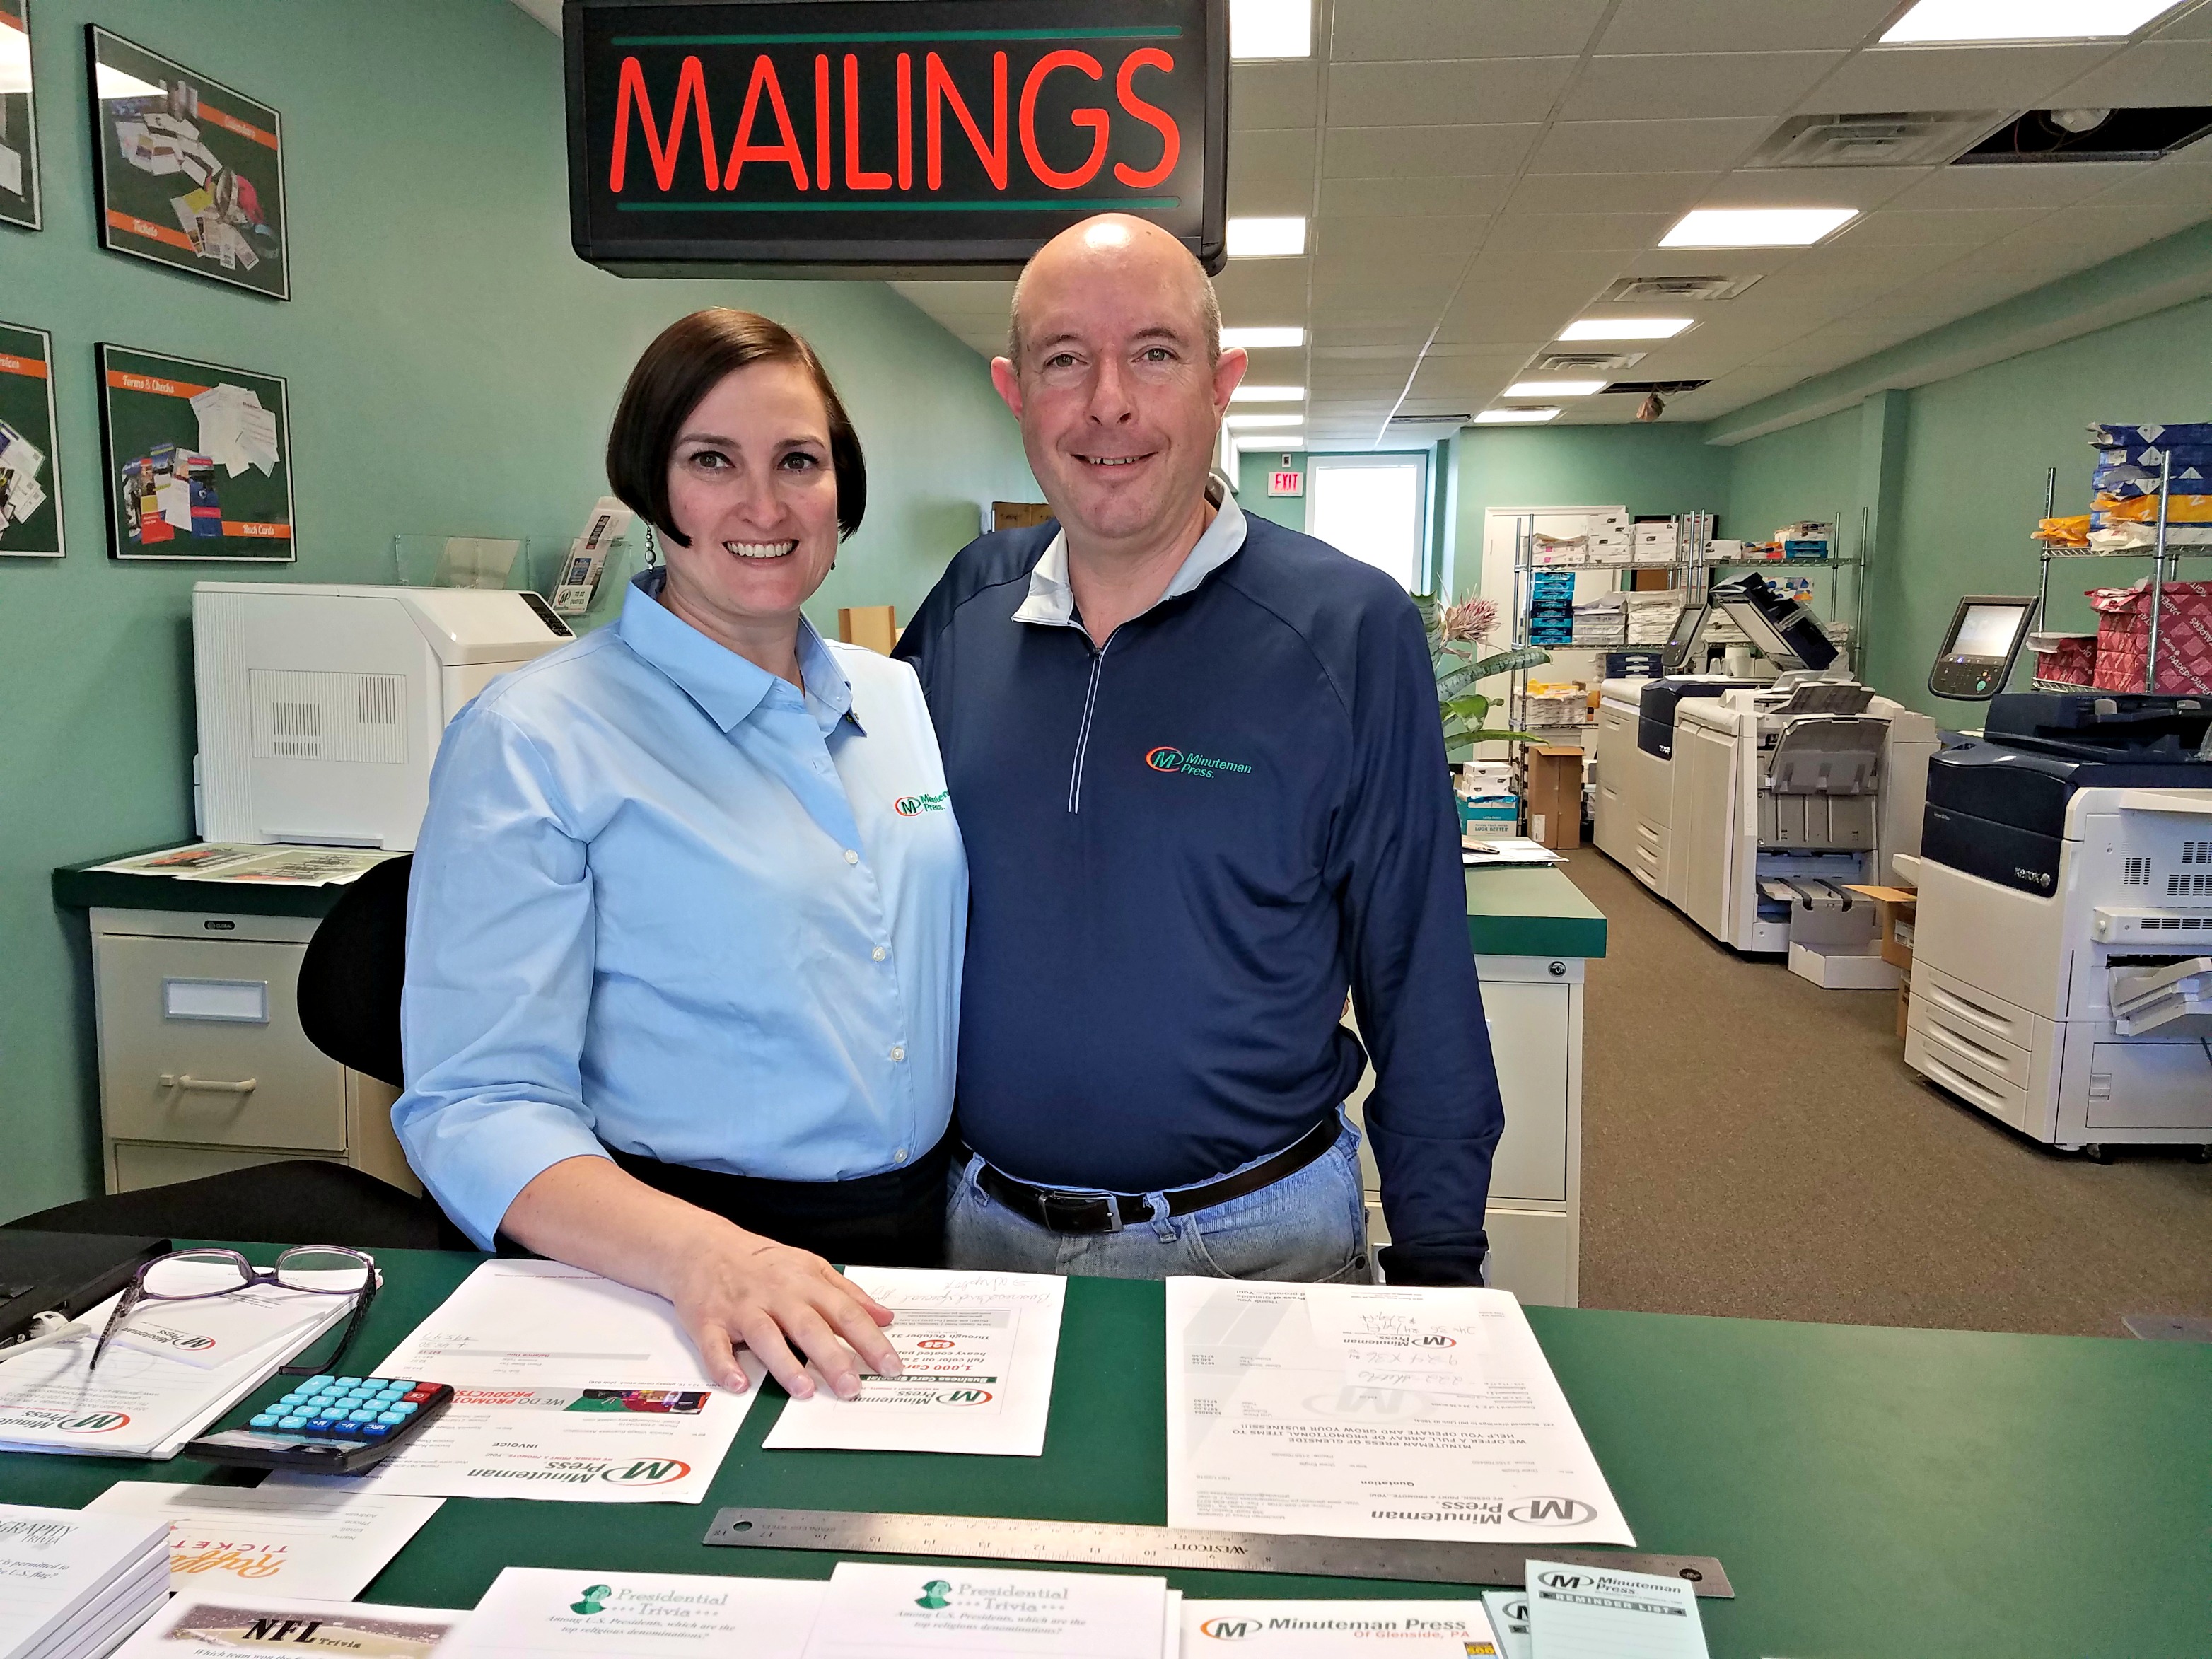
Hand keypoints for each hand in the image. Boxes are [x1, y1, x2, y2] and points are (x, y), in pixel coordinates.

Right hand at [670, 1228, 898, 1399]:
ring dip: (785, 1364)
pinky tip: (738, 1384)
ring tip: (805, 1389)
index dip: (870, 1340)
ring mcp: (741, 1309)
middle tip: (852, 1388)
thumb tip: (885, 1317)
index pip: (845, 1312)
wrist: (701, 1246)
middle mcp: (776, 1295)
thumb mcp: (810, 1266)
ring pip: (766, 1337)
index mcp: (805, 1282)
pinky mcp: (708, 1321)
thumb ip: (848, 1293)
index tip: (891, 1366)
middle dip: (832, 1358)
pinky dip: (725, 1367)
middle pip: (808, 1327)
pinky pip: (715, 1346)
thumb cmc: (761, 1261)